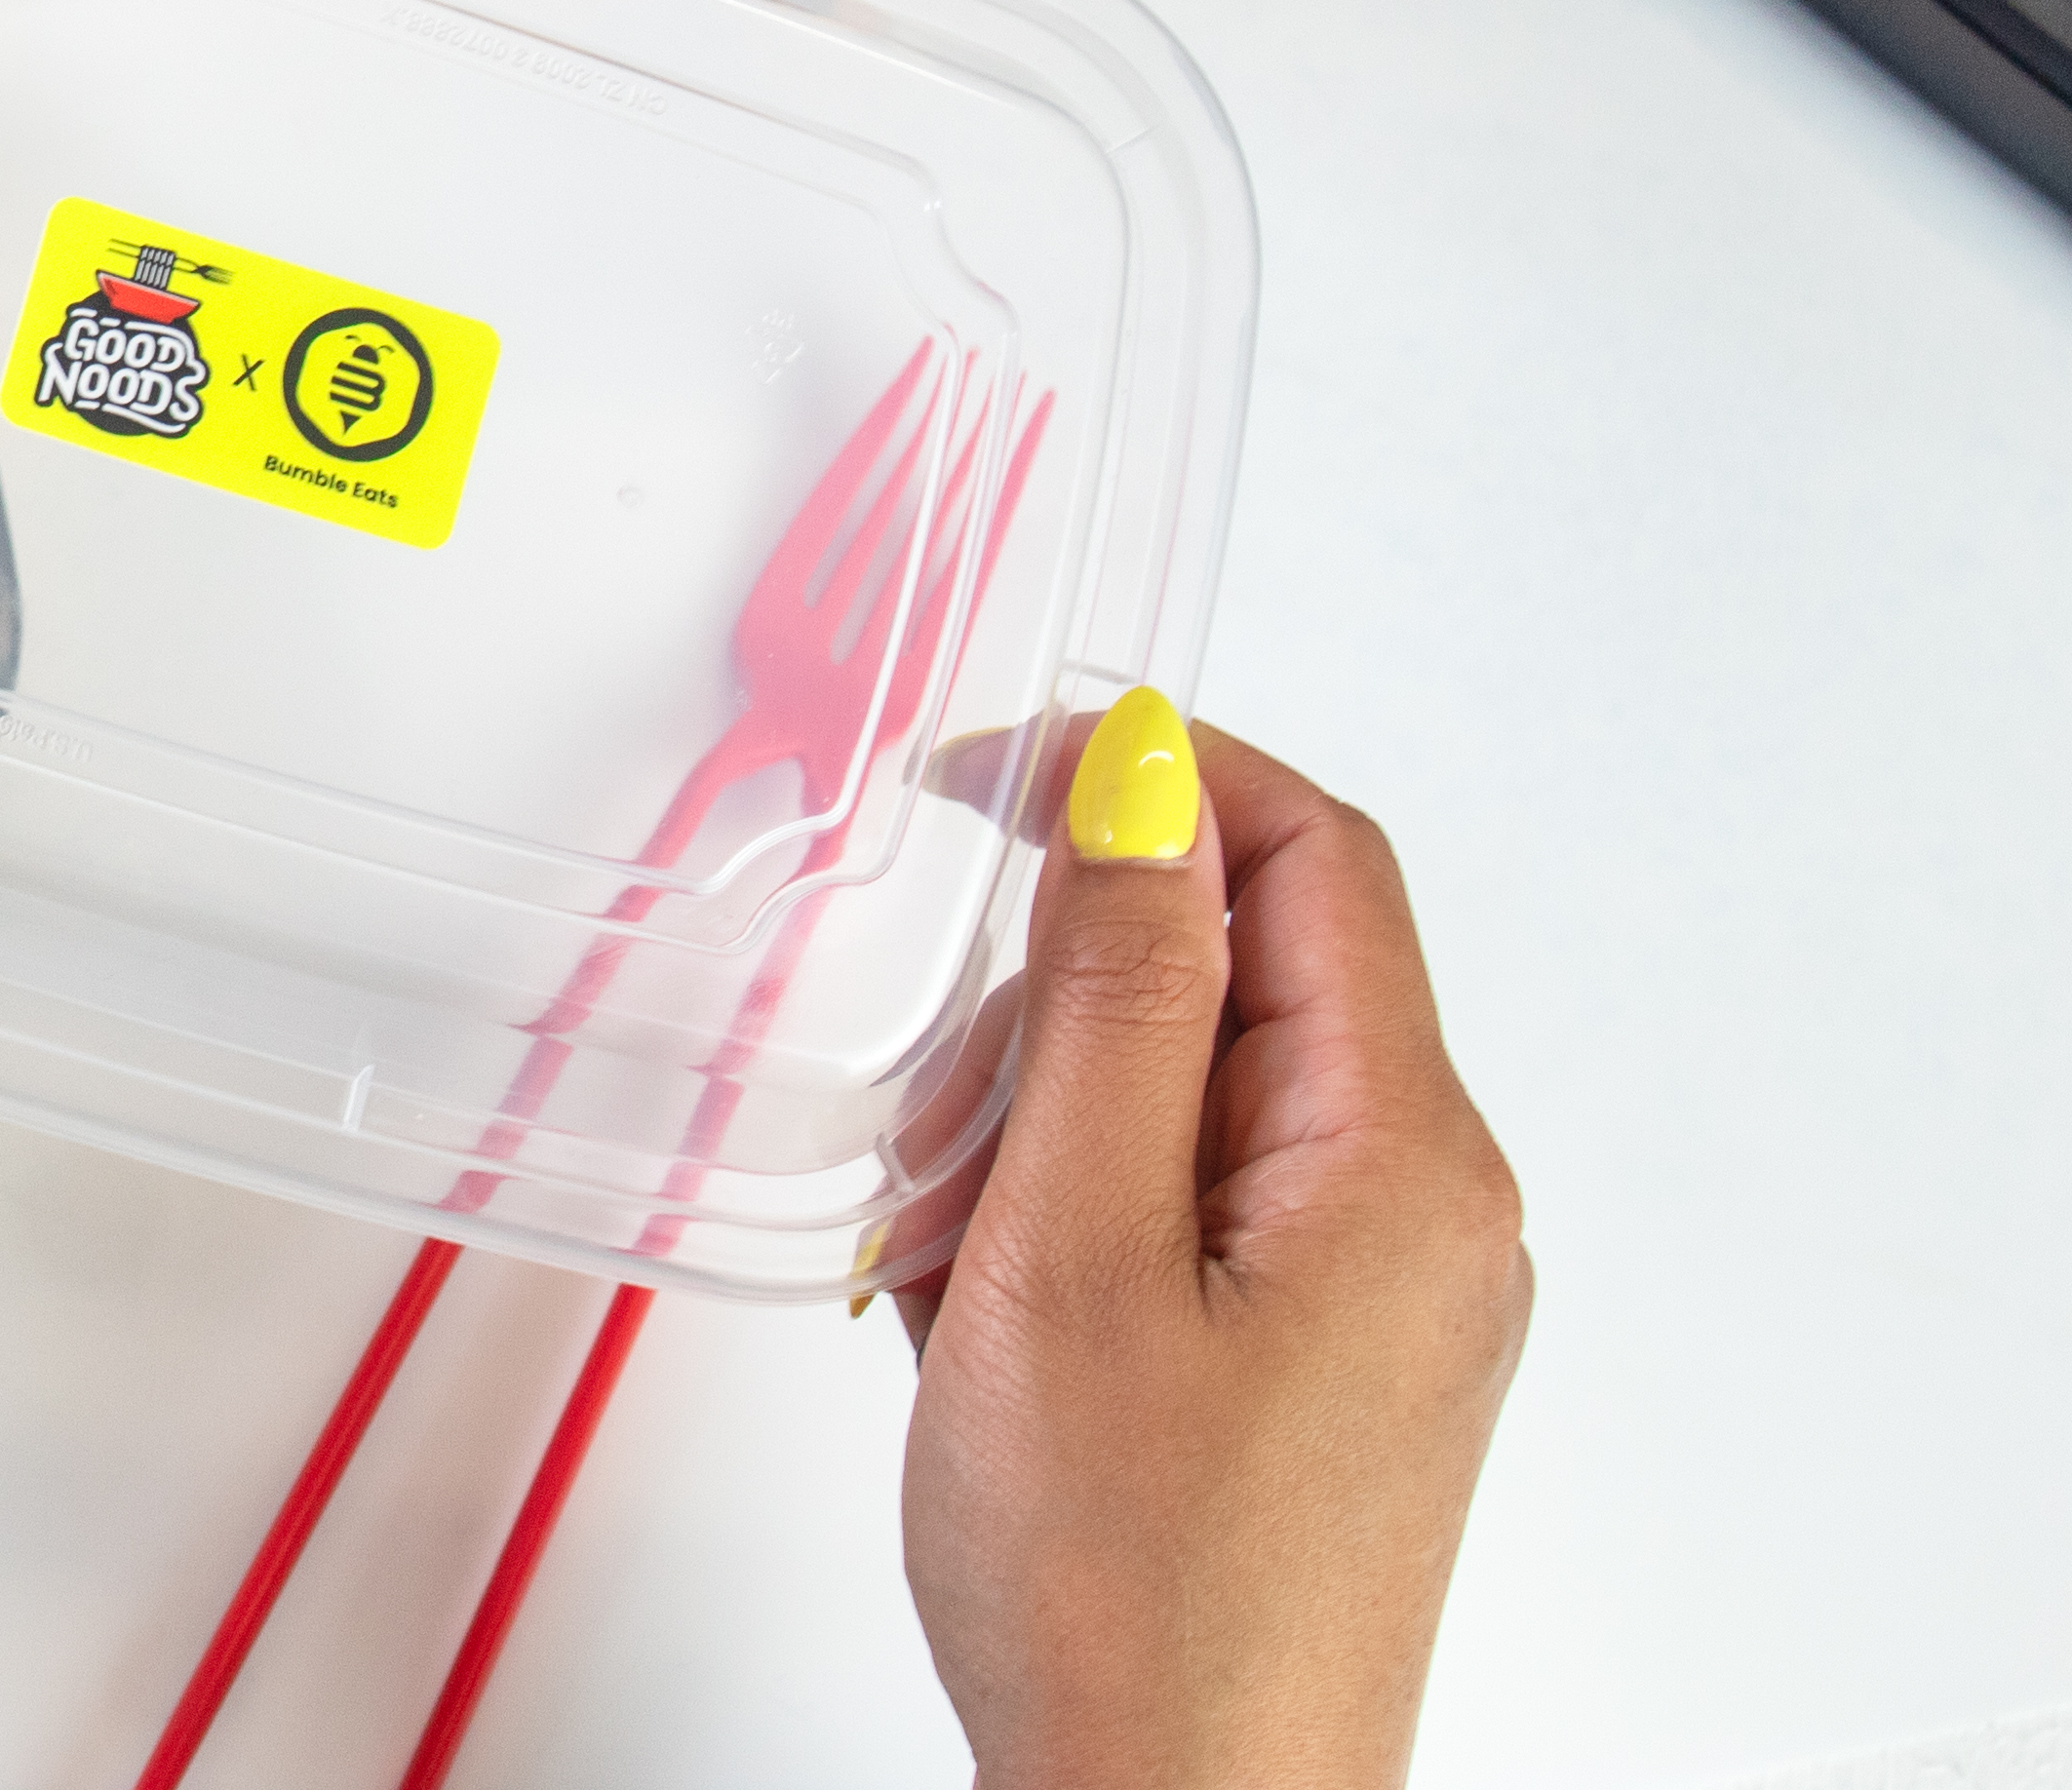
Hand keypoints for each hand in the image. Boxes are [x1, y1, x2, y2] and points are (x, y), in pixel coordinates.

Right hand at [895, 699, 1530, 1789]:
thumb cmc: (1131, 1594)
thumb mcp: (1075, 1248)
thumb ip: (1115, 992)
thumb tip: (1147, 777)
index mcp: (1404, 1160)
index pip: (1310, 853)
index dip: (1149, 779)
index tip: (982, 779)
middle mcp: (1426, 1212)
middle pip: (1236, 972)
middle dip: (1055, 1012)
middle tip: (944, 1146)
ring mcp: (1377, 1295)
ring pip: (1187, 1092)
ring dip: (1036, 1134)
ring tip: (955, 1277)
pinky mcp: (1315, 1364)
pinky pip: (1179, 1207)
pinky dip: (1060, 1226)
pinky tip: (987, 1327)